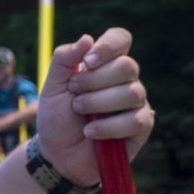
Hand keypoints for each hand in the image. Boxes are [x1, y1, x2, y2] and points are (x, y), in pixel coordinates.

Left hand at [35, 29, 153, 186]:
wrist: (58, 155)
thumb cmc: (57, 118)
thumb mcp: (52, 87)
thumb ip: (63, 60)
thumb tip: (87, 39)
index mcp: (104, 64)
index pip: (120, 39)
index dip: (108, 46)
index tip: (87, 62)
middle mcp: (124, 80)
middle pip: (127, 66)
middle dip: (94, 81)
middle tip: (74, 94)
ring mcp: (136, 102)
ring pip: (131, 92)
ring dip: (98, 103)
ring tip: (79, 112)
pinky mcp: (141, 126)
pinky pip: (136, 119)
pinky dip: (108, 127)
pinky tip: (91, 132)